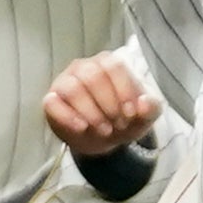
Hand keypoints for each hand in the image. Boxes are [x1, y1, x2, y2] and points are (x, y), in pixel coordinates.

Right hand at [41, 53, 158, 158]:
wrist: (103, 139)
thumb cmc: (123, 119)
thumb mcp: (144, 117)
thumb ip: (151, 108)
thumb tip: (144, 102)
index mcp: (108, 63)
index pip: (114, 66)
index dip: (124, 91)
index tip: (131, 114)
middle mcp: (84, 67)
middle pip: (93, 76)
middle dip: (108, 105)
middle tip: (118, 124)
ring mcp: (65, 82)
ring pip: (73, 88)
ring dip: (91, 112)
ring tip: (104, 130)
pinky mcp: (51, 100)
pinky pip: (52, 103)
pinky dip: (68, 117)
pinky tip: (82, 128)